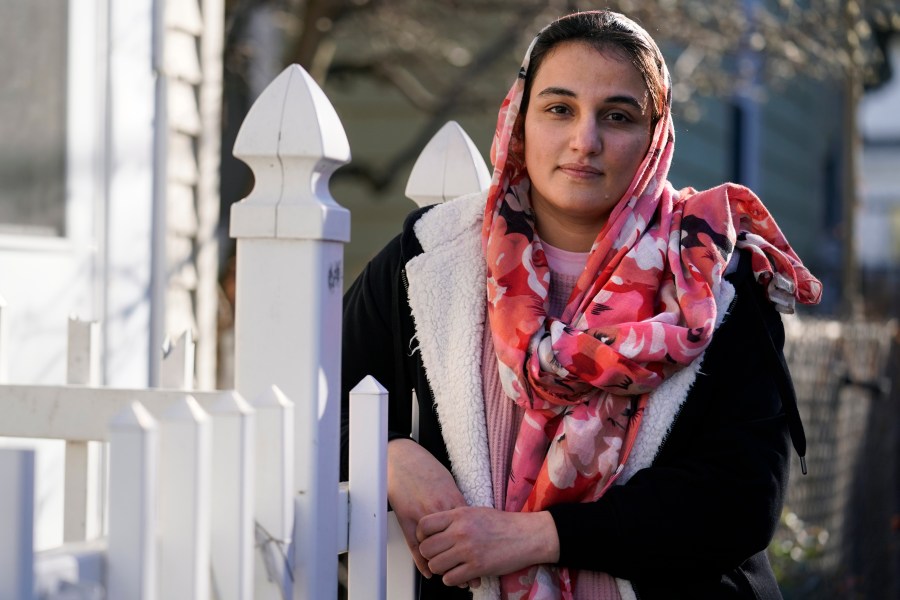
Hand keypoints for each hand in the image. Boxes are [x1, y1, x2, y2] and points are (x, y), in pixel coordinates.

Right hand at [387, 439, 467, 580]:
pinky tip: (429, 571)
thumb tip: (469, 517)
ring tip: (454, 580)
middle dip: (465, 562)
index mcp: (452, 499)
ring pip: (436, 548)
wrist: (402, 458)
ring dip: (445, 565)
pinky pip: (415, 546)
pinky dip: (422, 561)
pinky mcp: (406, 518)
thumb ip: (457, 502)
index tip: (486, 562)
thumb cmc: (424, 467)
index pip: (469, 530)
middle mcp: (439, 509)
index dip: (478, 548)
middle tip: (474, 578)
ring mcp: (422, 515)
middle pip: (456, 543)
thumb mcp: (448, 482)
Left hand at [416, 506, 559, 586]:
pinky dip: (452, 579)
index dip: (421, 536)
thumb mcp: (474, 512)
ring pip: (435, 566)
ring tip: (450, 566)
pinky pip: (450, 579)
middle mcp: (460, 531)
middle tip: (439, 557)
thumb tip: (434, 530)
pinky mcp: (477, 567)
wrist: (527, 535)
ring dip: (440, 569)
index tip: (427, 541)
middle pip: (426, 548)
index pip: (424, 525)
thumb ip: (453, 519)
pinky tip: (460, 573)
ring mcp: (468, 550)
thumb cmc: (502, 524)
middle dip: (430, 556)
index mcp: (458, 514)